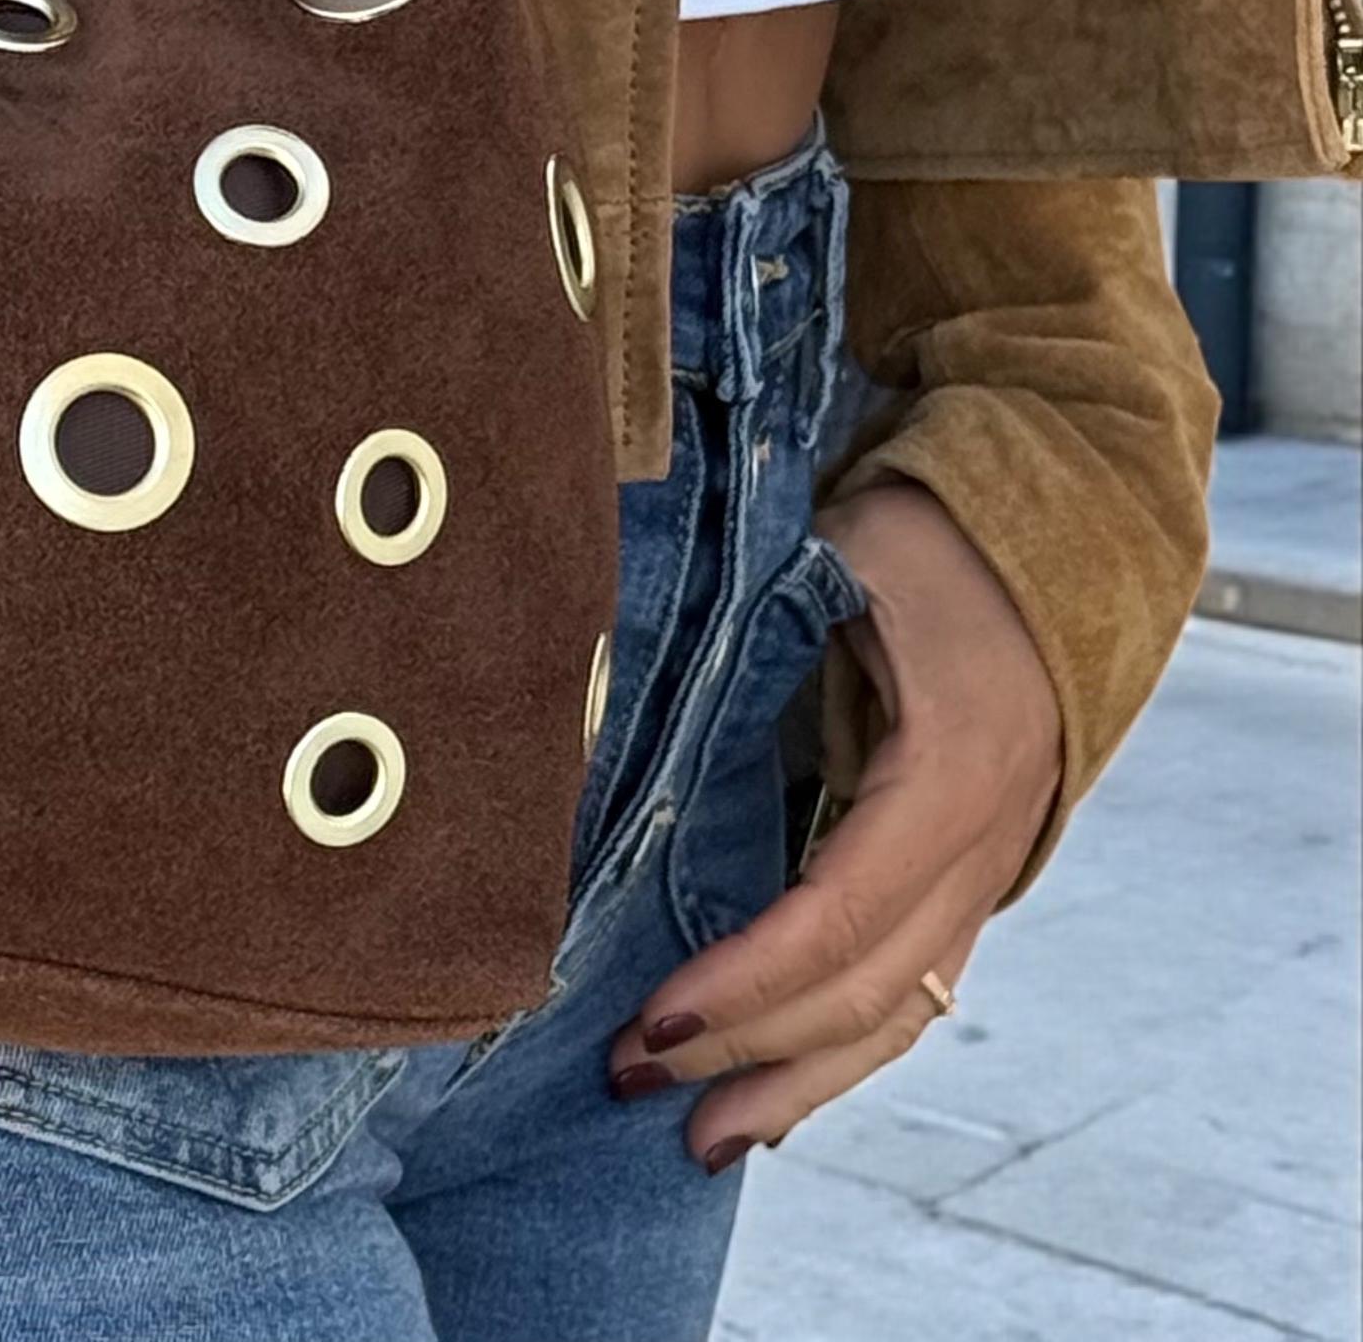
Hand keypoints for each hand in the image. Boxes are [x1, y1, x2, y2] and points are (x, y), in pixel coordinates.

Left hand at [605, 477, 1061, 1172]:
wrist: (1052, 528)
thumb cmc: (926, 534)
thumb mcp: (840, 557)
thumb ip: (754, 623)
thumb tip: (612, 669)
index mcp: (953, 771)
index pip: (840, 914)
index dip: (747, 977)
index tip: (654, 1016)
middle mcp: (982, 841)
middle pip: (867, 990)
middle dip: (749, 1049)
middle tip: (629, 1077)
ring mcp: (986, 869)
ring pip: (898, 1013)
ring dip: (797, 1081)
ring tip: (701, 1137)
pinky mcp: (969, 874)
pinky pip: (911, 988)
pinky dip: (843, 1047)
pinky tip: (777, 1089)